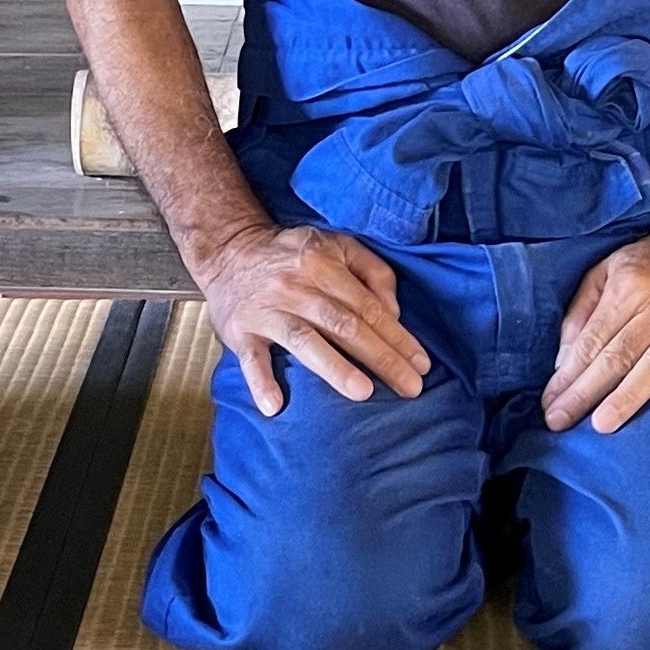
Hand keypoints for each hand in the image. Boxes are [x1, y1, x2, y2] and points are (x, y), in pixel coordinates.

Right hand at [192, 224, 432, 415]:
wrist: (228, 249)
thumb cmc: (292, 255)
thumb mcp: (337, 245)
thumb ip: (373, 272)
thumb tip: (394, 312)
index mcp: (323, 263)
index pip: (367, 305)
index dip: (397, 336)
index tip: (421, 364)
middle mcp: (296, 286)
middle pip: (344, 324)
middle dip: (381, 357)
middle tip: (410, 387)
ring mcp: (266, 309)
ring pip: (304, 339)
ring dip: (334, 366)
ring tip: (362, 392)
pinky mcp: (240, 330)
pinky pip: (251, 358)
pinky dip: (261, 381)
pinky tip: (274, 405)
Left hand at [543, 213, 649, 432]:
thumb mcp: (609, 268)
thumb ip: (582, 309)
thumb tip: (563, 358)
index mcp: (625, 289)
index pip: (592, 340)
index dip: (569, 374)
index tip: (550, 403)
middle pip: (617, 355)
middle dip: (585, 391)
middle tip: (560, 421)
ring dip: (629, 394)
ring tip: (603, 423)